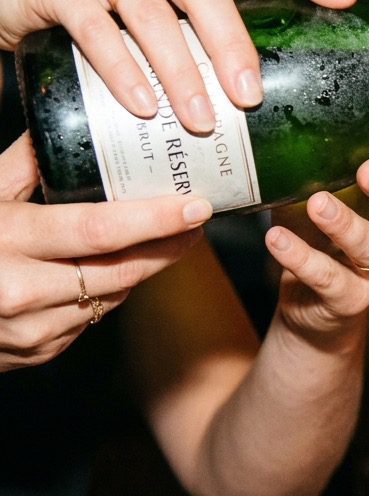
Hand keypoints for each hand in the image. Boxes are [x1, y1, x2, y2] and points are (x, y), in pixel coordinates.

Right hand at [0, 0, 355, 131]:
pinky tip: (141, 104)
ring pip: (149, 14)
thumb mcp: (187, 8)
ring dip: (179, 70)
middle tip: (250, 95)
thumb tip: (340, 6)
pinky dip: (118, 68)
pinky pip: (91, 28)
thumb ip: (243, 14)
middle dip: (230, 40)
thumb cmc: (122, 6)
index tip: (339, 5)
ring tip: (202, 120)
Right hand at [0, 134, 212, 370]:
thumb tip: (60, 120)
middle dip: (168, 246)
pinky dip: (108, 291)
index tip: (195, 206)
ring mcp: (31, 329)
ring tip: (167, 239)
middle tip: (198, 221)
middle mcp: (20, 290)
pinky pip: (92, 317)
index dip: (155, 220)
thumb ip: (21, 165)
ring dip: (143, 269)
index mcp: (5, 239)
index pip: (99, 231)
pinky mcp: (39, 351)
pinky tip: (114, 270)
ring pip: (112, 296)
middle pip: (120, 270)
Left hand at [265, 123, 368, 336]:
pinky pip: (327, 277)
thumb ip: (328, 164)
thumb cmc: (321, 237)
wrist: (311, 307)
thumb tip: (301, 112)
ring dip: (343, 224)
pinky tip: (278, 239)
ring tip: (317, 205)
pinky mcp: (349, 299)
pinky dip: (301, 257)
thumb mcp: (329, 194)